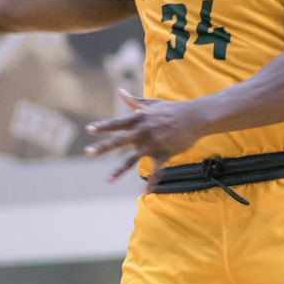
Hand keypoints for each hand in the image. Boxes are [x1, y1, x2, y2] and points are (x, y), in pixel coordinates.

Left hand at [84, 90, 205, 183]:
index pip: (117, 123)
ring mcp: (152, 144)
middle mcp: (142, 132)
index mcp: (139, 118)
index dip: (103, 126)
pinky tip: (145, 193)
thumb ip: (133, 101)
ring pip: (132, 160)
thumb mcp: (151, 103)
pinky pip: (156, 172)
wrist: (195, 118)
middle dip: (103, 147)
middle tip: (88, 152)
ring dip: (119, 170)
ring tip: (107, 181)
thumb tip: (120, 91)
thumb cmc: (172, 109)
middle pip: (119, 141)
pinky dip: (151, 183)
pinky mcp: (163, 154)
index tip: (89, 130)